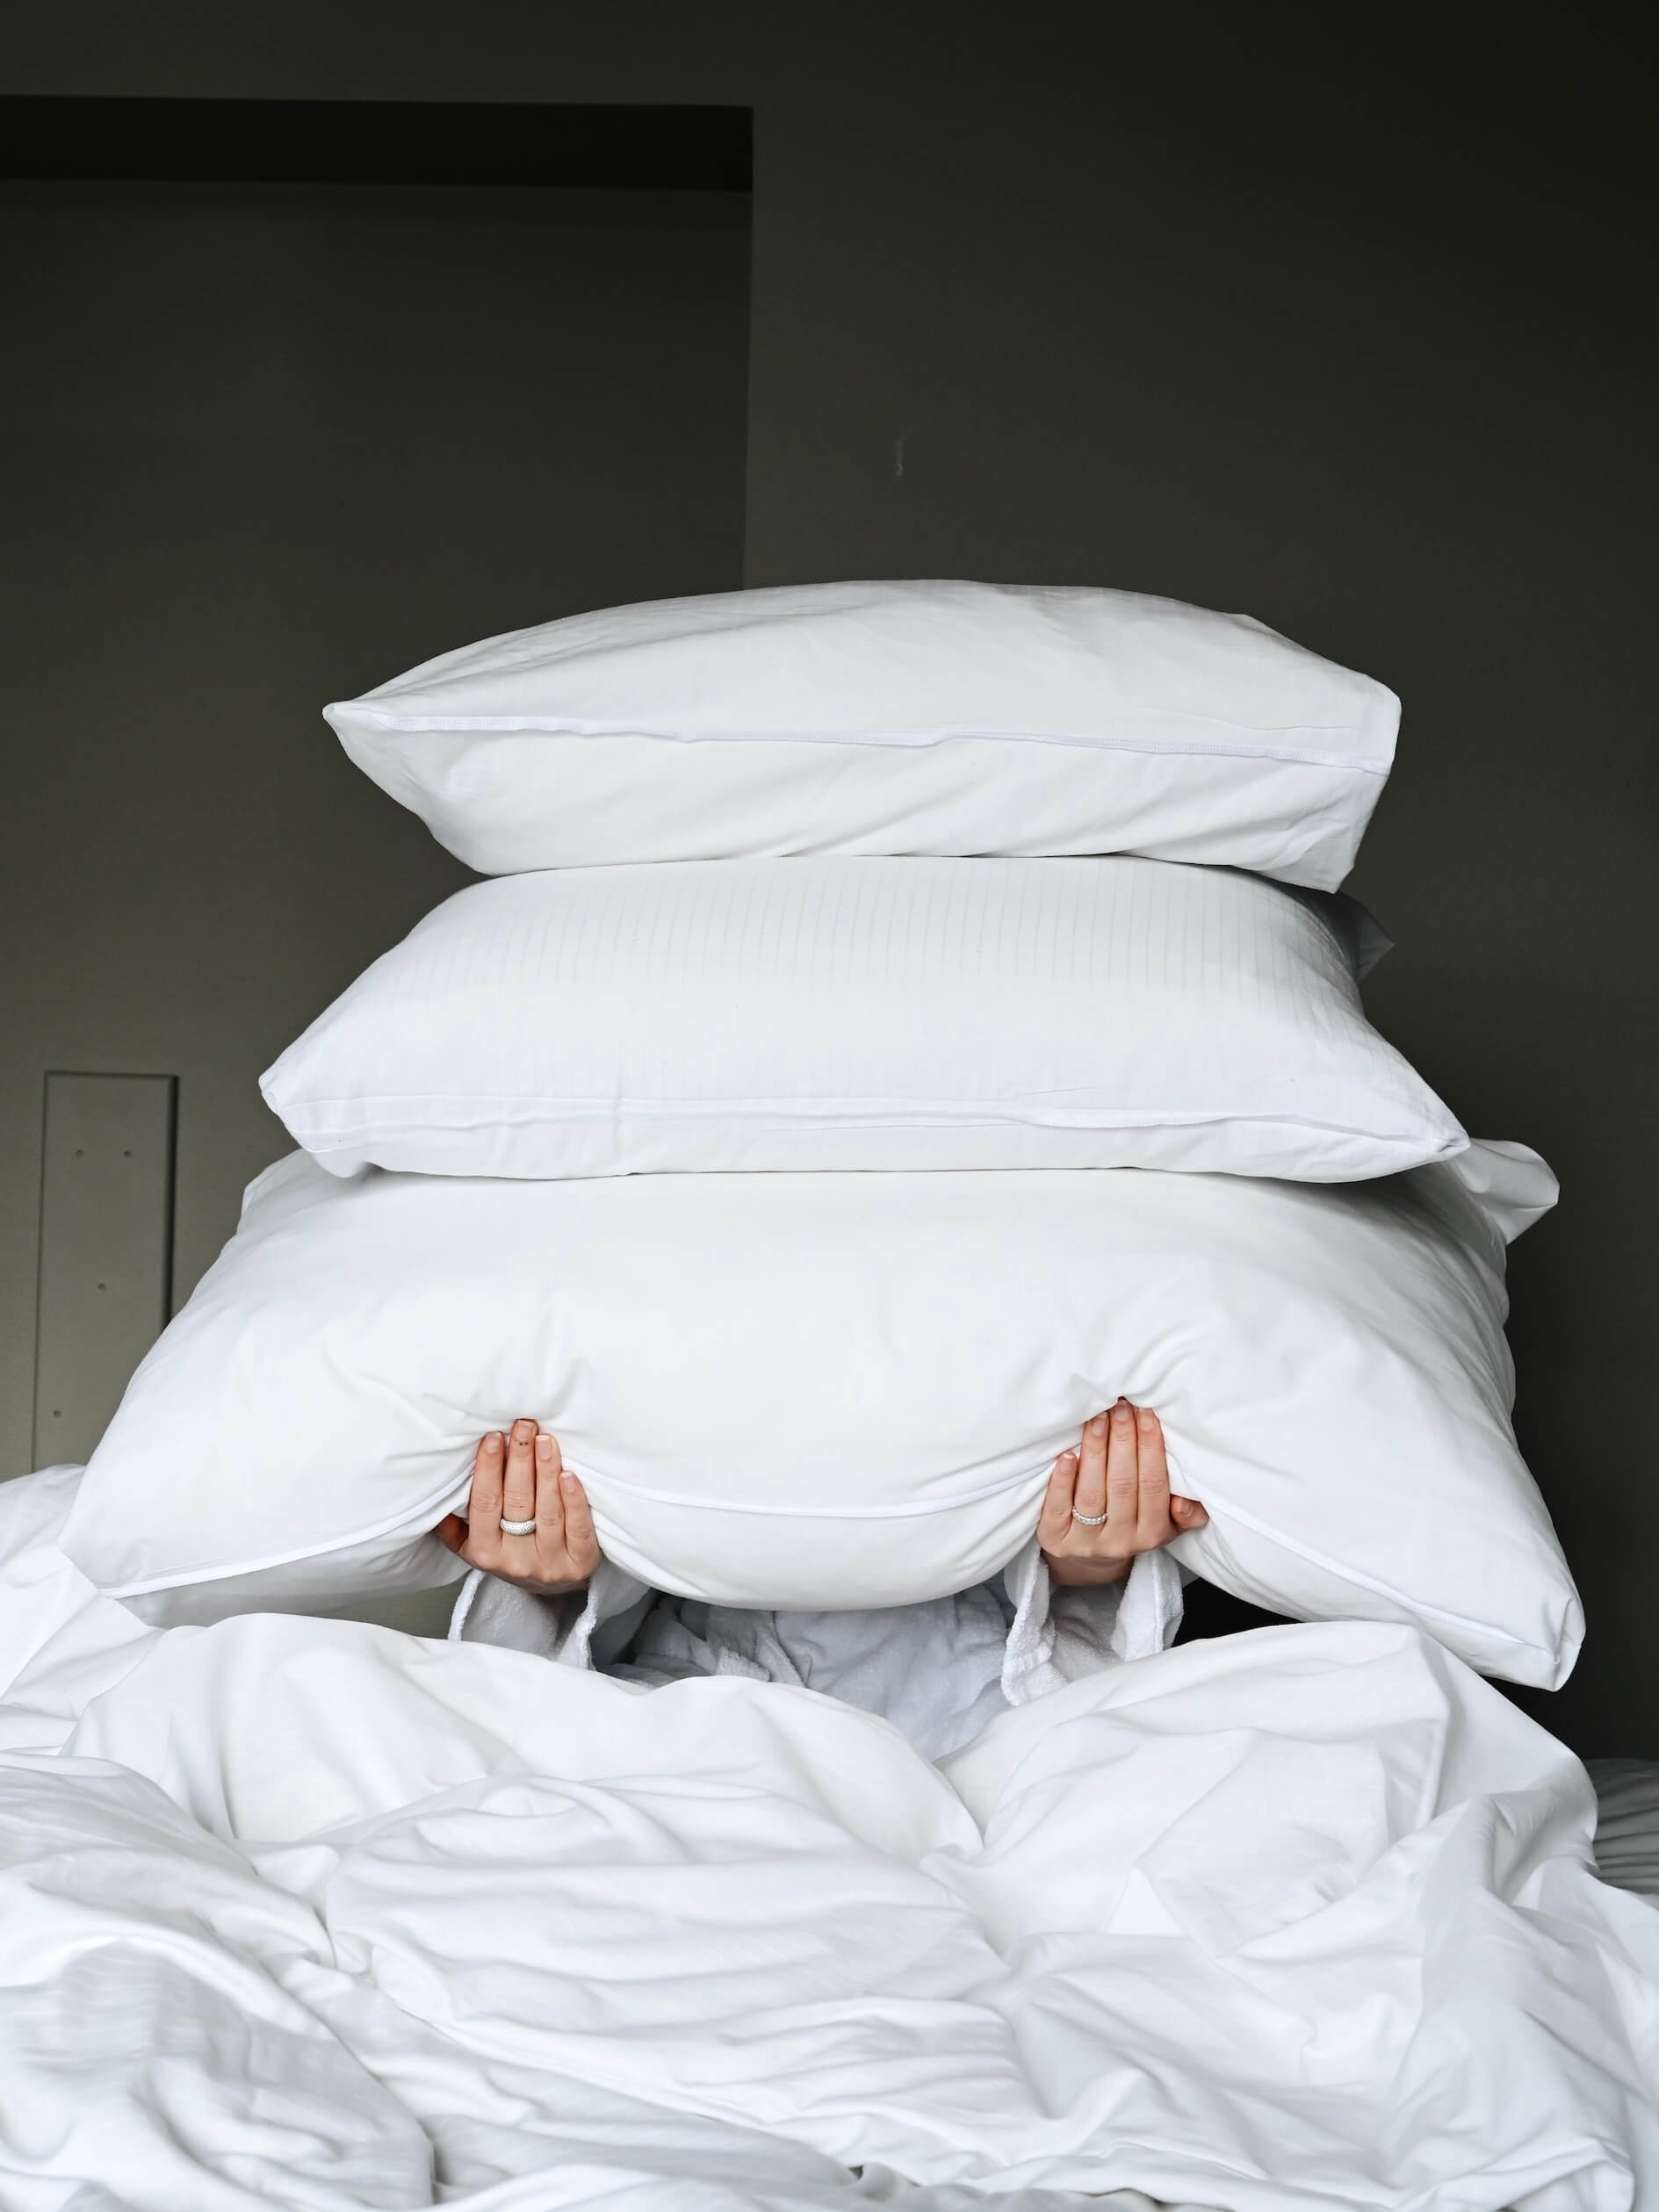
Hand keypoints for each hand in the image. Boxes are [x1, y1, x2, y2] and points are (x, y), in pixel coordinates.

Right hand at [436, 1418, 599, 1594]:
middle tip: (524, 1425)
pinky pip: (578, 1528)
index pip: (485, 1504)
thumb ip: (454, 1523)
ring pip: (548, 1511)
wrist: (551, 1588)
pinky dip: (574, 1500)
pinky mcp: (581, 1562)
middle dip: (520, 1459)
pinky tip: (569, 1474)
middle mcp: (516, 1561)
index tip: (493, 1437)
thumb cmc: (511, 1553)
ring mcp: (551, 1563)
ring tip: (545, 1439)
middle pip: (517, 1502)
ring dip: (546, 1470)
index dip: (488, 1469)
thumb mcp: (474, 1546)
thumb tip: (437, 1488)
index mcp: (485, 1553)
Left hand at [1038, 1398, 1207, 1586]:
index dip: (1150, 1448)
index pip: (1154, 1486)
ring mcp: (1086, 1542)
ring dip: (1095, 1450)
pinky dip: (1063, 1479)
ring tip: (1097, 1417)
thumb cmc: (1133, 1524)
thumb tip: (1181, 1501)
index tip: (1146, 1412)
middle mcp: (1121, 1541)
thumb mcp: (1168, 1523)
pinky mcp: (1056, 1540)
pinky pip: (1058, 1507)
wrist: (1090, 1560)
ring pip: (1092, 1493)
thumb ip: (1187, 1512)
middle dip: (1123, 1440)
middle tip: (1121, 1406)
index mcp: (1153, 1533)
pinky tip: (1066, 1453)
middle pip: (1123, 1485)